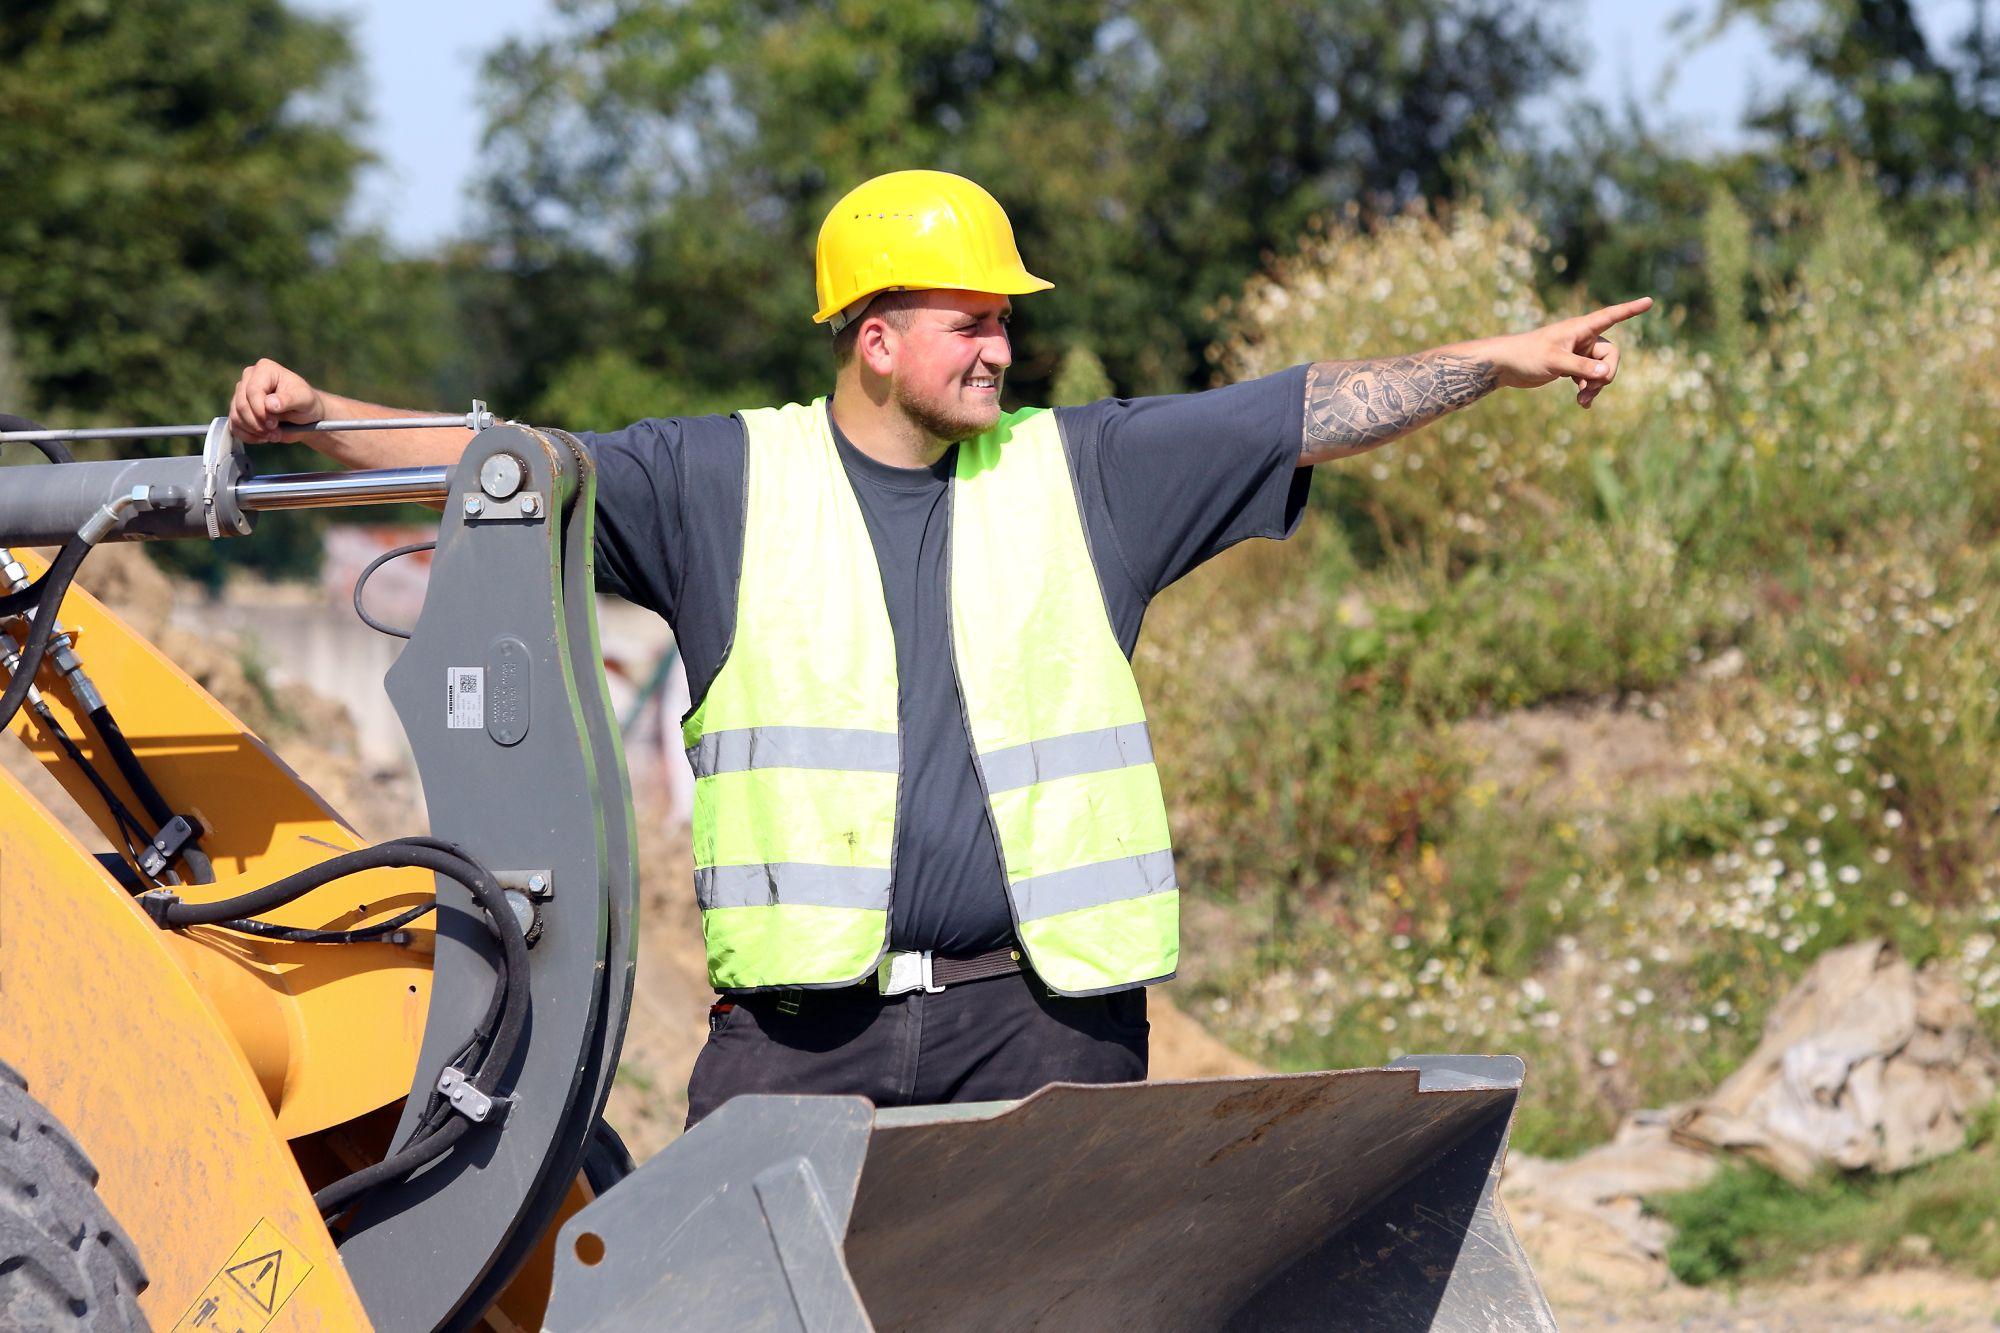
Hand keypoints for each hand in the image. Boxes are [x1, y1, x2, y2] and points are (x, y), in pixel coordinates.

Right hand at [229, 358, 326, 441]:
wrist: (305, 416)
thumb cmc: (306, 404)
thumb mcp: (304, 400)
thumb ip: (288, 400)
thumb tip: (269, 404)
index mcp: (265, 369)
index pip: (253, 391)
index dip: (260, 410)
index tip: (273, 424)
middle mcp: (249, 378)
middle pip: (242, 404)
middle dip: (258, 423)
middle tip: (275, 433)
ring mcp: (241, 394)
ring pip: (236, 416)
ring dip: (254, 431)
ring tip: (274, 435)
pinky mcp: (238, 410)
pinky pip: (234, 426)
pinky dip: (248, 436)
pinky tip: (263, 437)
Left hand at [1492, 297, 1653, 408]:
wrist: (1505, 365)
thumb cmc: (1527, 355)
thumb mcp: (1555, 361)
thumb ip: (1580, 368)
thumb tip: (1605, 375)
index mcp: (1580, 328)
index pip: (1610, 316)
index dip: (1630, 310)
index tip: (1649, 301)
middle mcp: (1582, 338)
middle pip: (1610, 355)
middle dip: (1605, 374)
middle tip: (1592, 390)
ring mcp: (1577, 353)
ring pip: (1600, 370)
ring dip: (1596, 386)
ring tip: (1582, 401)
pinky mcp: (1570, 366)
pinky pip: (1589, 378)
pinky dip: (1588, 389)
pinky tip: (1581, 402)